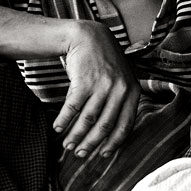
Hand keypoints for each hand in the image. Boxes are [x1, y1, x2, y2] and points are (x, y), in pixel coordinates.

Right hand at [55, 21, 139, 157]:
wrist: (89, 37)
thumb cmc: (104, 63)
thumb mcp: (121, 81)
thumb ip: (120, 103)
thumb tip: (108, 135)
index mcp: (133, 92)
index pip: (125, 125)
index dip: (113, 143)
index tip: (103, 154)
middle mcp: (121, 90)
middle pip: (105, 126)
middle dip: (91, 144)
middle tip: (80, 154)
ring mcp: (103, 85)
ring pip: (88, 119)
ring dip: (75, 135)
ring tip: (67, 145)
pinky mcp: (84, 81)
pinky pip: (73, 107)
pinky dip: (64, 120)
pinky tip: (57, 128)